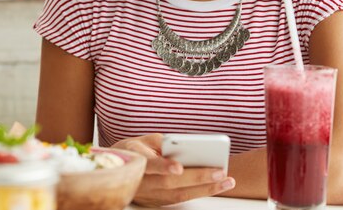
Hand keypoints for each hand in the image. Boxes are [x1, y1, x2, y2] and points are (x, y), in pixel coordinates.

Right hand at [112, 133, 235, 206]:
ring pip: (178, 195)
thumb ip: (163, 143)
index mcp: (135, 159)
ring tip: (227, 181)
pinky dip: (199, 193)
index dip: (163, 167)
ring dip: (205, 189)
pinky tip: (216, 186)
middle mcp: (141, 181)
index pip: (149, 165)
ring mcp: (148, 195)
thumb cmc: (135, 149)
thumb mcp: (144, 139)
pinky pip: (180, 200)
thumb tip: (186, 148)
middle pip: (170, 183)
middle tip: (220, 172)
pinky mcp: (156, 202)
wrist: (115, 168)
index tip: (178, 167)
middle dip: (196, 177)